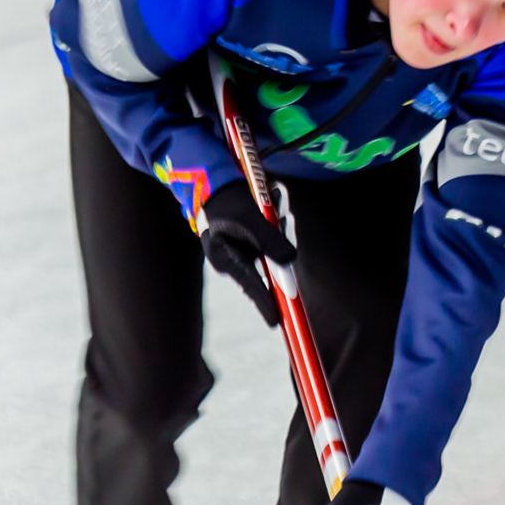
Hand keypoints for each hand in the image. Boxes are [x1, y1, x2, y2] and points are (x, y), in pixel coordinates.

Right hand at [199, 183, 295, 326]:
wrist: (214, 182)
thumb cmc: (227, 198)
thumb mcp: (249, 217)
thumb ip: (270, 238)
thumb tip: (290, 259)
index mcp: (225, 258)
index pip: (250, 285)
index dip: (265, 303)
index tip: (275, 322)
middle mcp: (233, 260)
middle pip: (269, 268)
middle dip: (280, 248)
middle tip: (281, 218)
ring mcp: (243, 253)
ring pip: (275, 251)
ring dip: (279, 227)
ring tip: (273, 205)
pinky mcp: (251, 244)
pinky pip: (273, 240)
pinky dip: (276, 223)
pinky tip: (272, 204)